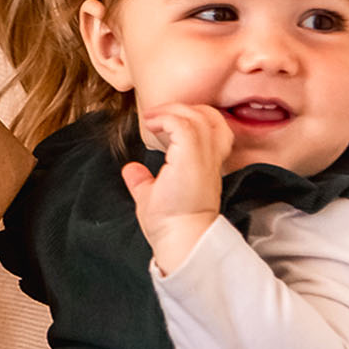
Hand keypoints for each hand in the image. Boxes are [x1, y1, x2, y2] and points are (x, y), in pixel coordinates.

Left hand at [125, 103, 229, 262]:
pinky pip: (184, 125)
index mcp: (206, 168)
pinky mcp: (191, 159)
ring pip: (200, 117)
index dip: (195, 118)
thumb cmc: (170, 226)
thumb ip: (144, 182)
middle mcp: (210, 161)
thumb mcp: (152, 197)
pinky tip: (152, 125)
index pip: (216, 130)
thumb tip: (131, 170)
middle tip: (159, 116)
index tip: (166, 124)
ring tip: (152, 119)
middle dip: (187, 109)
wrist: (180, 240)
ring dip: (173, 111)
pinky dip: (166, 119)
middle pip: (213, 118)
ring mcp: (203, 159)